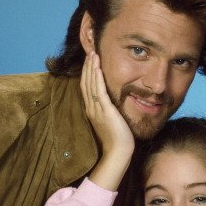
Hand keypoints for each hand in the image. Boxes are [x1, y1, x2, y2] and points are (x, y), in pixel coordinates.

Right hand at [81, 52, 134, 189]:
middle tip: (90, 52)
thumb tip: (115, 105)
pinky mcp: (104, 109)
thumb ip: (111, 112)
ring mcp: (96, 108)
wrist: (119, 153)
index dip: (88, 74)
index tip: (90, 62)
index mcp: (92, 110)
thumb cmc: (118, 140)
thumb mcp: (112, 122)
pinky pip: (98, 89)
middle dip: (88, 67)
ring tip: (92, 54)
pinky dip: (96, 76)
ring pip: (90, 83)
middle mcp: (91, 108)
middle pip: (86, 82)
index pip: (87, 88)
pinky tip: (97, 66)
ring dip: (91, 67)